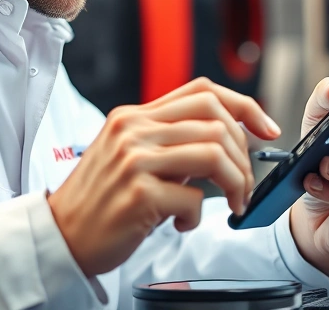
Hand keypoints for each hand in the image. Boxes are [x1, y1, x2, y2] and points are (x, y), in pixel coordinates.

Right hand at [47, 77, 280, 275]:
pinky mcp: (138, 193)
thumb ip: (170, 141)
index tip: (268, 129)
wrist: (61, 236)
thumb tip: (225, 140)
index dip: (245, 106)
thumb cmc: (101, 201)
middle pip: (216, 119)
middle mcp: (133, 130)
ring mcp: (135, 160)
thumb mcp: (131, 157)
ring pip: (215, 153)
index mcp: (134, 116)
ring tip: (229, 204)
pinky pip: (194, 198)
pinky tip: (180, 223)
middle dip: (244, 155)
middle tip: (244, 185)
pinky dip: (198, 216)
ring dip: (235, 184)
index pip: (203, 91)